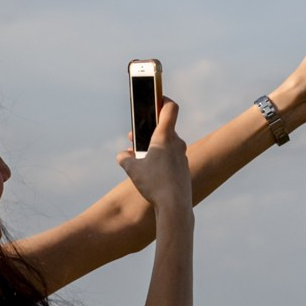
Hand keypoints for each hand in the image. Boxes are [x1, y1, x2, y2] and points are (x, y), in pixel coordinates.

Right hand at [117, 98, 191, 214]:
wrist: (174, 206)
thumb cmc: (154, 184)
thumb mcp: (132, 170)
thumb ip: (124, 159)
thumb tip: (121, 156)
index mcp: (165, 136)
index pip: (170, 108)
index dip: (163, 100)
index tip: (155, 98)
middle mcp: (177, 144)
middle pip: (164, 129)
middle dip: (149, 131)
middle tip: (135, 136)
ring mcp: (182, 157)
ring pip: (167, 146)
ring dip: (154, 148)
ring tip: (140, 158)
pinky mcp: (183, 170)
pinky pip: (171, 159)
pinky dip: (161, 161)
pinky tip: (151, 172)